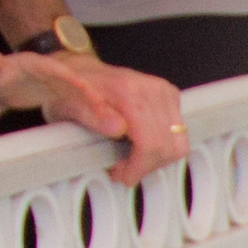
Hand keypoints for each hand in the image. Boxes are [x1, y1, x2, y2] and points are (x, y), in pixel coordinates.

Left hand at [0, 52, 191, 184]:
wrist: (79, 72)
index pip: (150, 143)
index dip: (137, 167)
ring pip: (178, 144)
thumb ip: (93, 117)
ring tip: (132, 159)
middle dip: (146, 166)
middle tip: (124, 169)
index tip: (122, 175)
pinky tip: (141, 146)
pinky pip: (179, 134)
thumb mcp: (69, 107)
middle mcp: (151, 89)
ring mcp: (163, 91)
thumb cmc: (71, 91)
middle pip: (167, 146)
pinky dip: (163, 147)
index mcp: (128, 92)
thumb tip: (118, 128)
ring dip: (157, 159)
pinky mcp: (170, 96)